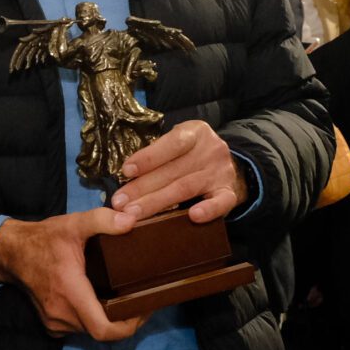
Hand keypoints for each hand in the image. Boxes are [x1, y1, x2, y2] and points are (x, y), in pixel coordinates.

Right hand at [0, 211, 146, 341]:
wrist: (11, 253)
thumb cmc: (43, 240)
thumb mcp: (73, 224)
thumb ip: (102, 220)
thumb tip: (132, 221)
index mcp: (70, 293)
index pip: (103, 329)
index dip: (129, 326)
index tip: (143, 310)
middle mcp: (62, 314)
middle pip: (102, 330)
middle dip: (125, 319)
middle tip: (141, 300)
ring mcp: (55, 322)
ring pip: (91, 330)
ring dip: (108, 319)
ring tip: (124, 299)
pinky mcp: (51, 324)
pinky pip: (79, 328)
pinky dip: (93, 319)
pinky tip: (101, 303)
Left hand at [109, 120, 244, 225]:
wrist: (229, 165)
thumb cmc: (190, 155)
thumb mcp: (177, 145)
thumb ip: (157, 154)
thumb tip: (124, 175)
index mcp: (196, 133)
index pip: (172, 144)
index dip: (148, 158)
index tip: (125, 171)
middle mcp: (211, 150)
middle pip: (172, 171)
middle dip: (141, 188)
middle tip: (119, 203)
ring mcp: (221, 172)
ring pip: (185, 188)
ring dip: (157, 202)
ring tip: (134, 214)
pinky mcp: (230, 192)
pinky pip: (221, 202)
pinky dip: (208, 210)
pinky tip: (193, 216)